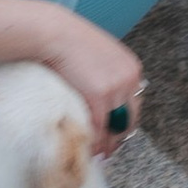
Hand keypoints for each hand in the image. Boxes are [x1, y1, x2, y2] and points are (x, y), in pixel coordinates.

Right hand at [33, 10, 145, 152]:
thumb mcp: (97, 54)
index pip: (134, 102)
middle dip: (119, 136)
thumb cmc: (67, 40)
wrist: (53, 33)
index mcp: (131, 68)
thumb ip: (104, 73)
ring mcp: (116, 88)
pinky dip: (95, 141)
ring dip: (108, 144)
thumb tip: (97, 92)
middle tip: (109, 150)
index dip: (124, 120)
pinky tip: (89, 148)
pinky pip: (100, 127)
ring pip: (116, 126)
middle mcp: (129, 79)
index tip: (116, 132)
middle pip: (129, 117)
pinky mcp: (100, 96)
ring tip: (100, 154)